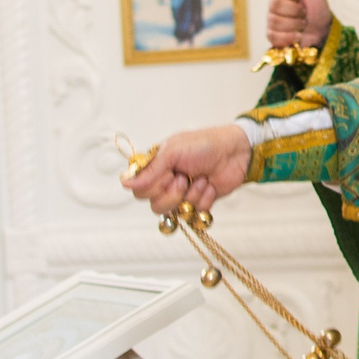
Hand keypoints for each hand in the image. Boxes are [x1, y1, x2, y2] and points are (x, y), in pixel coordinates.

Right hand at [122, 125, 252, 217]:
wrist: (235, 151)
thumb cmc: (204, 145)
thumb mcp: (173, 153)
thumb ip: (150, 170)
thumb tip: (123, 183)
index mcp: (156, 167)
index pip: (139, 190)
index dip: (152, 187)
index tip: (167, 175)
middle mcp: (166, 182)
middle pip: (155, 205)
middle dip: (172, 194)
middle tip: (184, 178)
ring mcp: (183, 194)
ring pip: (175, 213)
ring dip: (190, 195)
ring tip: (201, 179)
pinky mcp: (199, 203)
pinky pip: (195, 213)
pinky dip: (204, 199)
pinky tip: (210, 185)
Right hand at [267, 0, 332, 51]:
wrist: (322, 32)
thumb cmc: (318, 10)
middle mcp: (274, 3)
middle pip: (275, 3)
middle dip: (295, 10)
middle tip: (305, 13)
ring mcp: (271, 19)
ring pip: (275, 21)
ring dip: (295, 25)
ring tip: (303, 25)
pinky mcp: (272, 35)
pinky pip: (274, 35)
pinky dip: (290, 37)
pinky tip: (298, 36)